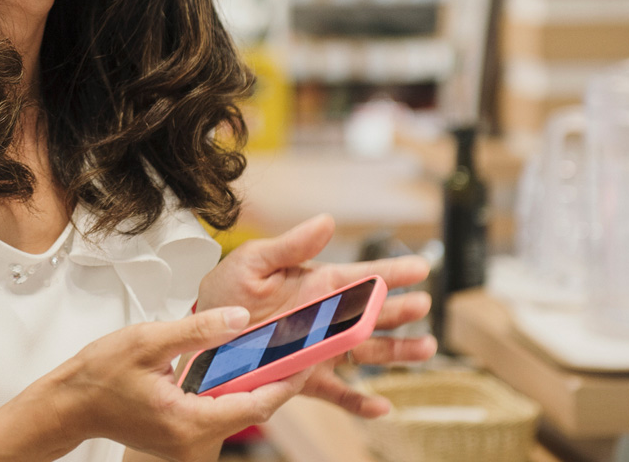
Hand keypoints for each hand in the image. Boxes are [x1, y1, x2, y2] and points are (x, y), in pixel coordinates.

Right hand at [32, 307, 305, 461]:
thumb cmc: (99, 375)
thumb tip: (241, 319)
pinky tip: (236, 370)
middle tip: (296, 347)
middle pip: (252, 411)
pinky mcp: (184, 441)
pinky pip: (220, 417)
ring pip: (238, 415)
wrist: (71, 405)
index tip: (309, 355)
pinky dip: (232, 395)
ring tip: (271, 353)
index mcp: (189, 421)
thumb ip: (198, 330)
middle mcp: (194, 442)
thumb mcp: (147, 341)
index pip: (257, 404)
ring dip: (254, 386)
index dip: (287, 378)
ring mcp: (189, 446)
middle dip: (276, 380)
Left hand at [196, 214, 436, 417]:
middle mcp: (328, 318)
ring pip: (368, 353)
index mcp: (318, 285)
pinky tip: (381, 407)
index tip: (420, 269)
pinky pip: (338, 393)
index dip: (392, 272)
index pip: (362, 276)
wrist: (204, 332)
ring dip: (397, 351)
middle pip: (373, 315)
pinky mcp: (308, 378)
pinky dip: (360, 402)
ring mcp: (322, 349)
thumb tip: (326, 221)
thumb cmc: (228, 291)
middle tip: (421, 306)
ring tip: (425, 348)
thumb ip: (291, 245)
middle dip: (399, 310)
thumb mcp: (254, 261)